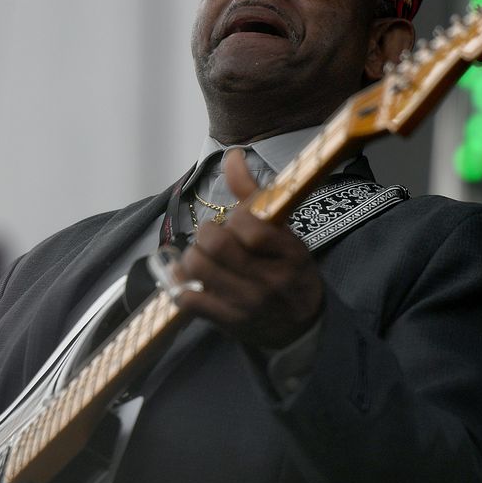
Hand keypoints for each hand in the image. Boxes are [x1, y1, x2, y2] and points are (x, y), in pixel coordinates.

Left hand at [176, 148, 323, 348]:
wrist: (301, 326)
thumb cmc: (289, 271)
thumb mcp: (284, 233)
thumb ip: (254, 194)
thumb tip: (233, 156)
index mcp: (289, 253)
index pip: (250, 226)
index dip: (235, 218)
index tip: (236, 223)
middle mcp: (269, 281)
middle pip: (216, 245)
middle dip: (206, 234)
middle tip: (212, 238)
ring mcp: (247, 304)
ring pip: (198, 269)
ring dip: (191, 256)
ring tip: (201, 257)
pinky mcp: (227, 322)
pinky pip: (188, 298)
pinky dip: (180, 283)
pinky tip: (188, 278)